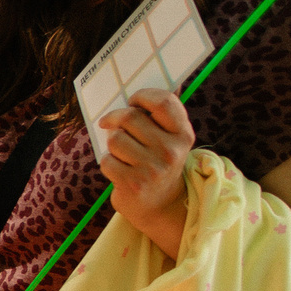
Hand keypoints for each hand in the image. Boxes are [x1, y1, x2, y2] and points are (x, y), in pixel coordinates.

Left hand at [97, 86, 194, 255]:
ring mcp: (152, 169)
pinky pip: (106, 160)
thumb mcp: (169, 139)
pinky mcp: (133, 184)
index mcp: (183, 134)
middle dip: (116, 119)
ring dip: (112, 144)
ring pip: (115, 138)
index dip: (143, 95)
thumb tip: (138, 85)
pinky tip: (119, 169)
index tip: (133, 100)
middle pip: (130, 117)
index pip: (164, 101)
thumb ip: (160, 116)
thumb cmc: (158, 162)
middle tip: (113, 123)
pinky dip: (108, 162)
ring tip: (122, 153)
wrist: (161, 205)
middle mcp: (171, 151)